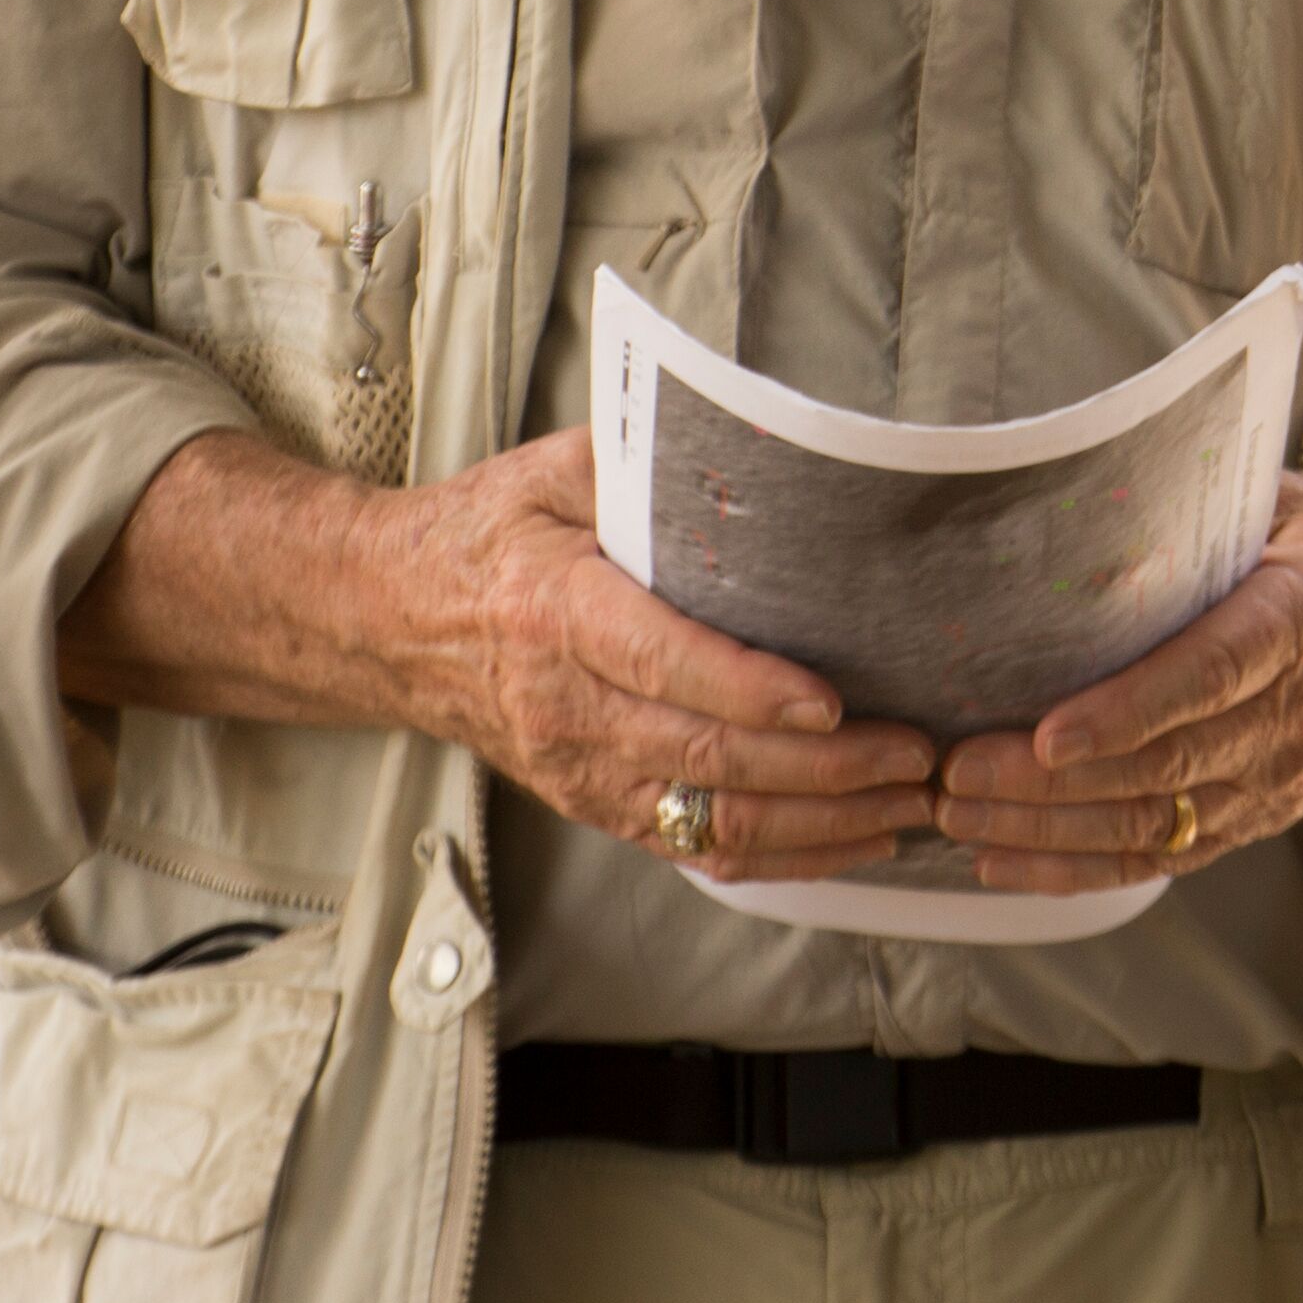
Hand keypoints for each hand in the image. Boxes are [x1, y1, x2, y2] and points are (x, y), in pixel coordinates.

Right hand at [375, 433, 943, 879]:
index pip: (660, 661)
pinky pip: (693, 847)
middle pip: (703, 756)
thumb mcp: (554, 473)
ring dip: (818, 823)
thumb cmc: (488, 536)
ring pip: (709, 820)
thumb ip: (644, 467)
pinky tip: (852, 838)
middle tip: (912, 754)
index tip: (828, 700)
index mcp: (557, 611)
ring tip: (907, 803)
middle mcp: (566, 706)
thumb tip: (751, 448)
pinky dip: (781, 855)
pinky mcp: (593, 805)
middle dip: (822, 768)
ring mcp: (578, 769)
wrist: (390, 622)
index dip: (747, 690)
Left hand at [928, 476, 1302, 889]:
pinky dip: (1081, 868)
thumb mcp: (1290, 503)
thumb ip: (1197, 514)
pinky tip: (1006, 860)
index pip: (1215, 672)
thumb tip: (1069, 499)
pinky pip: (1167, 858)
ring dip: (1048, 829)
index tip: (1046, 735)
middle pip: (1165, 763)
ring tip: (958, 813)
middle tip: (954, 771)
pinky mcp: (1267, 814)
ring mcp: (1288, 774)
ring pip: (1155, 822)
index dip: (1129, 711)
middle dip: (1048, 782)